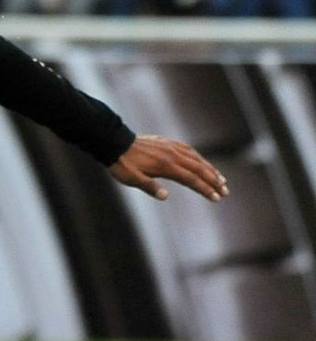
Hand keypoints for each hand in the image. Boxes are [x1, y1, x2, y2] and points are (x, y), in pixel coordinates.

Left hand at [109, 135, 227, 201]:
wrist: (114, 142)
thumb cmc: (122, 164)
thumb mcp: (132, 179)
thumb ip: (149, 187)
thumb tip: (165, 196)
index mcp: (166, 166)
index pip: (191, 179)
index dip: (205, 189)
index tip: (216, 197)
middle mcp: (172, 155)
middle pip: (199, 169)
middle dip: (214, 181)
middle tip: (225, 191)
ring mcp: (171, 147)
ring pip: (196, 159)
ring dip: (210, 169)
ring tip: (221, 179)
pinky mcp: (167, 142)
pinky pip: (189, 150)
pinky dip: (199, 157)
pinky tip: (203, 163)